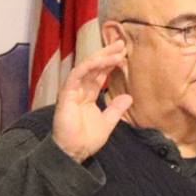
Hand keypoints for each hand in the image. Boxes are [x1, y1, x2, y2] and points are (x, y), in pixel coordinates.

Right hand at [50, 40, 133, 162]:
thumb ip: (116, 109)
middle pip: (93, 67)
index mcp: (87, 95)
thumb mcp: (107, 122)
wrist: (73, 152)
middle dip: (107, 54)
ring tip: (117, 51)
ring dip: (102, 57)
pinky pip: (77, 75)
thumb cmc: (86, 140)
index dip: (110, 63)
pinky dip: (90, 66)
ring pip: (86, 67)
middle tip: (121, 43)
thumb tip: (129, 97)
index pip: (99, 74)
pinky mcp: (66, 94)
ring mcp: (72, 91)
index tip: (124, 54)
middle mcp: (79, 90)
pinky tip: (102, 60)